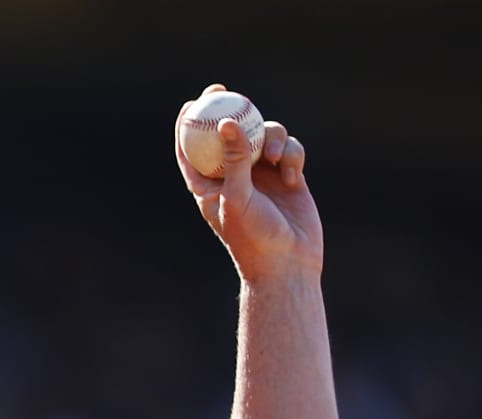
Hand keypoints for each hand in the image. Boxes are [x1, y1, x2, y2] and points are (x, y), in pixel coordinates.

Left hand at [176, 85, 322, 282]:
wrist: (288, 263)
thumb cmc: (252, 237)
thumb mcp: (237, 196)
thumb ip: (232, 159)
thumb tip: (228, 122)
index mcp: (209, 186)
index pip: (192, 151)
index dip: (189, 125)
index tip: (192, 102)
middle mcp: (235, 177)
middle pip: (229, 134)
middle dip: (229, 110)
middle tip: (225, 91)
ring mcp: (263, 176)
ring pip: (263, 136)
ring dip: (270, 137)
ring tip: (271, 156)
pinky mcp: (289, 177)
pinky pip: (290, 149)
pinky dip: (291, 154)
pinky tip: (292, 175)